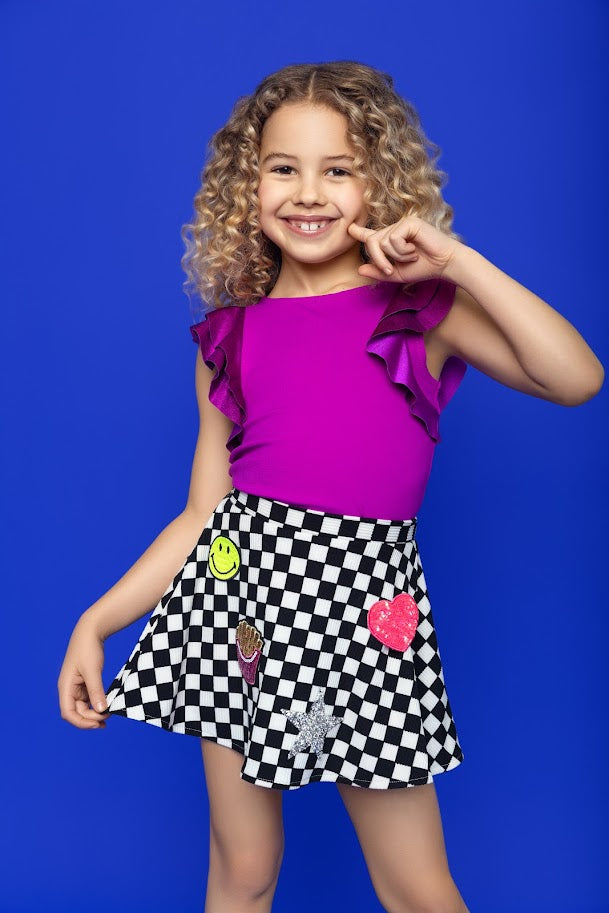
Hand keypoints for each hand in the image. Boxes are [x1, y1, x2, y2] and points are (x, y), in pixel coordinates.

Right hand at [57, 615, 110, 729]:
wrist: (90, 631)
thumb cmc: (88, 648)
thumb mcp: (93, 670)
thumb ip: (96, 691)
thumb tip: (102, 710)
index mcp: (65, 687)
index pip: (68, 712)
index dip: (81, 722)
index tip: (97, 723)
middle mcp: (69, 689)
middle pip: (76, 712)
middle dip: (90, 719)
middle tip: (107, 719)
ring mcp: (76, 687)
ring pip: (83, 708)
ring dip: (94, 714)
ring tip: (109, 715)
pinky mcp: (84, 683)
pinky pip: (89, 699)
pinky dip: (97, 705)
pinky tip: (107, 706)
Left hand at [347, 214, 461, 283]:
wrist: (444, 264)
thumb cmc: (424, 268)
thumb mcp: (397, 274)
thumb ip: (379, 272)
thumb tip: (360, 270)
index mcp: (392, 241)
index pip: (372, 236)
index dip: (360, 232)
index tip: (350, 228)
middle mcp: (395, 229)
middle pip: (372, 242)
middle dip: (379, 260)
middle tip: (390, 269)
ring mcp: (402, 224)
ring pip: (382, 242)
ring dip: (395, 256)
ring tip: (411, 256)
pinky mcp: (409, 222)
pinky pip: (393, 238)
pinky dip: (402, 250)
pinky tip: (415, 250)